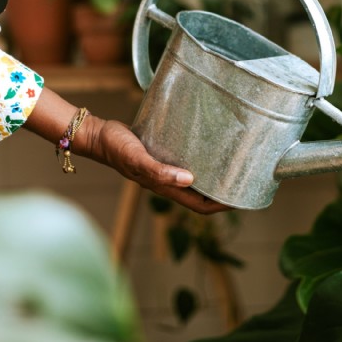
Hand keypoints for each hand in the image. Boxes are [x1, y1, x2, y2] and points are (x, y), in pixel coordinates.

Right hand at [80, 116, 228, 214]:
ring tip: (231, 166)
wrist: (98, 136)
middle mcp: (167, 181)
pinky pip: (184, 163)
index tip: (240, 198)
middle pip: (200, 195)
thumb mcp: (137, 158)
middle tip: (243, 180)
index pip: (199, 205)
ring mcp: (164, 170)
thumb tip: (190, 180)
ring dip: (211, 178)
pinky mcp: (161, 156)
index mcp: (163, 187)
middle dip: (222, 193)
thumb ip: (159, 171)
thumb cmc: (116, 147)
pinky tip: (206, 149)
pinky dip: (198, 161)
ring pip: (193, 180)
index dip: (220, 206)